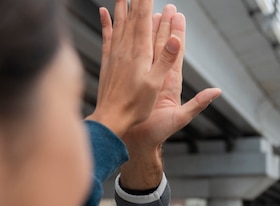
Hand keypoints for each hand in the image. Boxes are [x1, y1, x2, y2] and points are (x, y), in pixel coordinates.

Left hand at [86, 0, 180, 136]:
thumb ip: (166, 61)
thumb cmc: (135, 106)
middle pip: (132, 17)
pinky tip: (104, 12)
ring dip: (122, 5)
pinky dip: (106, 22)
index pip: (145, 20)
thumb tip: (176, 40)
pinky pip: (107, 36)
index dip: (147, 1)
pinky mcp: (108, 62)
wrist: (110, 119)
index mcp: (140, 54)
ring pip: (119, 23)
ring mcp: (115, 54)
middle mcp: (126, 50)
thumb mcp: (155, 85)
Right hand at [119, 8, 221, 189]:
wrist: (136, 142)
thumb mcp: (180, 118)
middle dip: (164, 25)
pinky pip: (124, 55)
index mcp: (170, 82)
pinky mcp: (129, 80)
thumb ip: (198, 104)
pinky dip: (120, 40)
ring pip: (144, 47)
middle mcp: (157, 77)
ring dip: (146, 29)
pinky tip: (116, 26)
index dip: (177, 34)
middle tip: (167, 6)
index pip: (175, 52)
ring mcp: (143, 77)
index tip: (178, 16)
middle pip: (162, 45)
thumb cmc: (157, 134)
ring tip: (146, 11)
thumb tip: (217, 91)